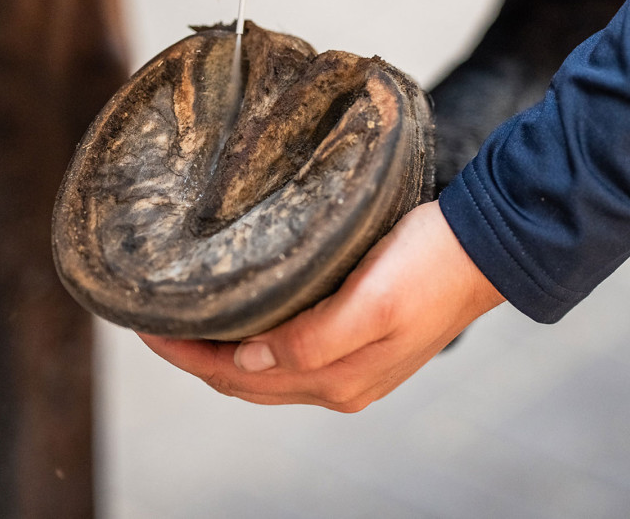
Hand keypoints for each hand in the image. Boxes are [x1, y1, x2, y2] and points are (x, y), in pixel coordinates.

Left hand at [138, 200, 504, 411]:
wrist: (484, 249)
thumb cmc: (431, 265)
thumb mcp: (374, 302)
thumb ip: (313, 341)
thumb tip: (248, 363)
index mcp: (336, 378)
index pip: (236, 377)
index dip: (186, 355)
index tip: (145, 323)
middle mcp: (338, 381)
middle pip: (244, 380)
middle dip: (194, 355)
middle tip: (153, 317)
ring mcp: (351, 365)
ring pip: (265, 369)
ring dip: (220, 350)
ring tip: (187, 317)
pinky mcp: (360, 342)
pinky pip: (290, 353)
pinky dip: (255, 340)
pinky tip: (244, 314)